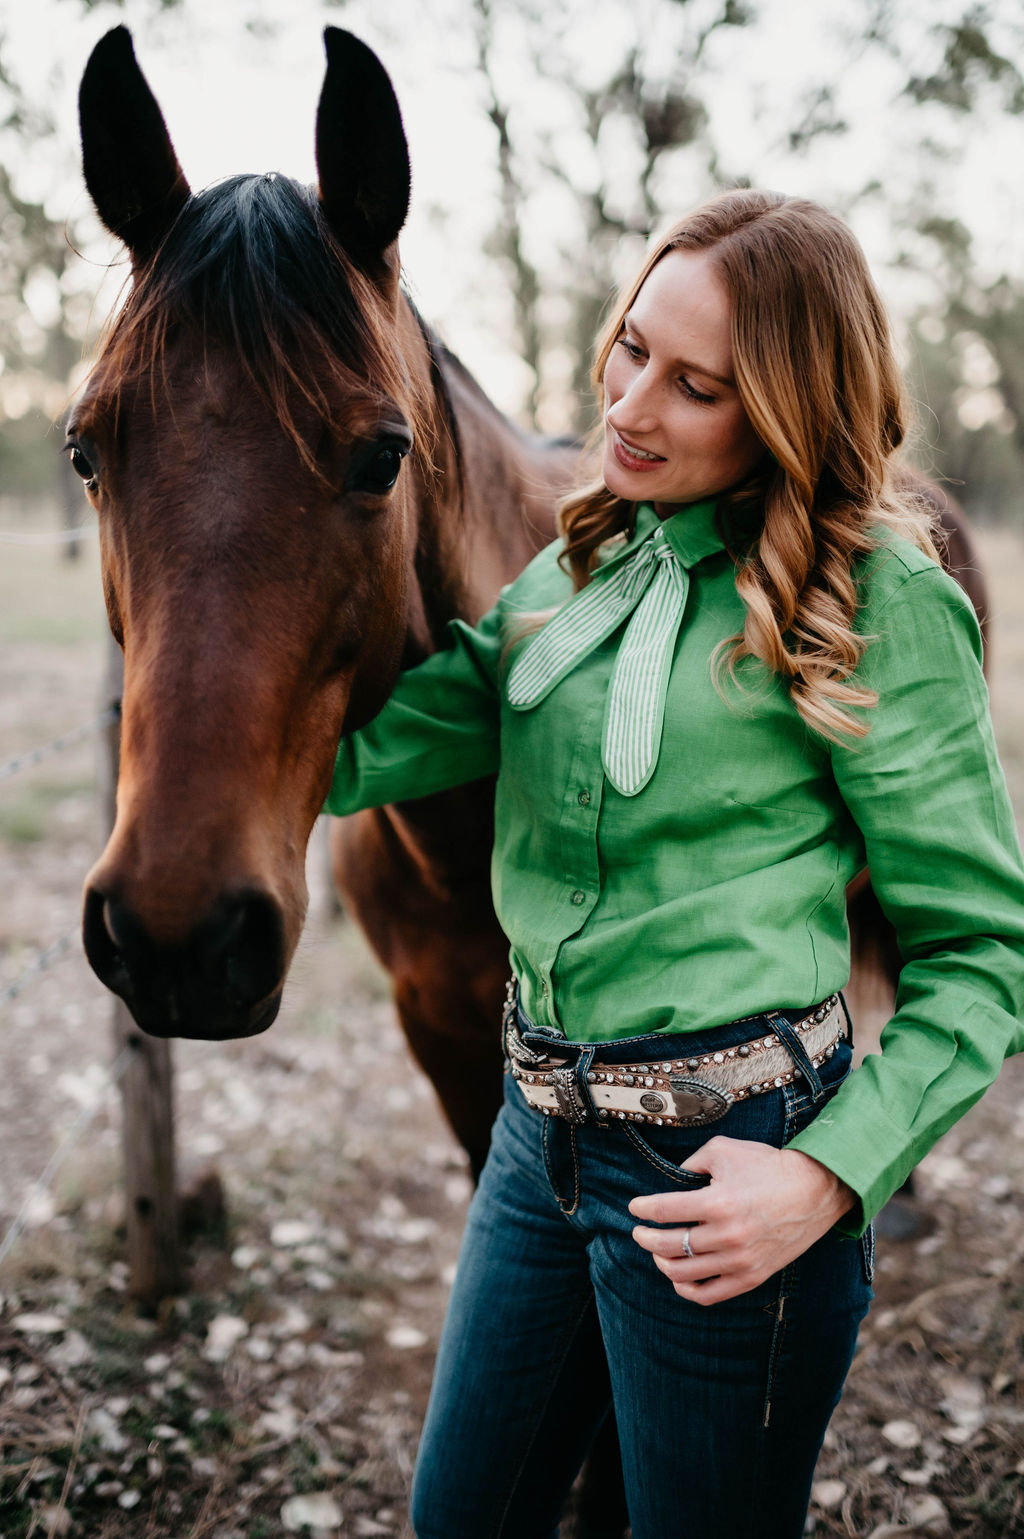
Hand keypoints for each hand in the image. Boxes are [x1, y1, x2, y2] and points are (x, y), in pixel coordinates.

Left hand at [628, 1136, 856, 1305]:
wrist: (814, 1190)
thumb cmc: (768, 1166)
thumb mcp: (724, 1150)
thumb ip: (692, 1163)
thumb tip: (672, 1182)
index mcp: (717, 1202)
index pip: (664, 1210)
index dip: (642, 1209)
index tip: (635, 1207)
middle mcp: (726, 1235)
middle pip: (668, 1245)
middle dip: (645, 1238)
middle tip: (639, 1232)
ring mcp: (739, 1260)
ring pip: (683, 1273)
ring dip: (661, 1262)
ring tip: (656, 1251)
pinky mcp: (752, 1276)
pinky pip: (710, 1295)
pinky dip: (687, 1289)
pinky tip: (678, 1276)